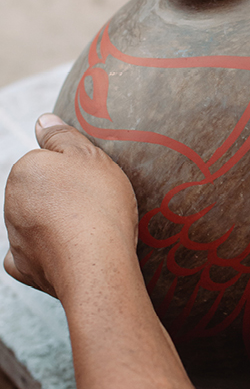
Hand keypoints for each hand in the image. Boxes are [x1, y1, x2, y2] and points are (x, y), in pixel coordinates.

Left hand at [4, 113, 137, 297]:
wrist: (97, 263)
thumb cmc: (98, 205)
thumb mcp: (90, 157)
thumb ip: (63, 136)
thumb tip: (43, 120)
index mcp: (25, 171)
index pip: (47, 162)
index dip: (74, 170)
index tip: (95, 181)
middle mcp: (12, 203)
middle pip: (40, 193)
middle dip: (62, 196)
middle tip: (97, 204)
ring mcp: (16, 238)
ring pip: (35, 223)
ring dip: (56, 224)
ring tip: (92, 231)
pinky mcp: (24, 268)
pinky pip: (30, 257)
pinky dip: (44, 254)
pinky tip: (65, 253)